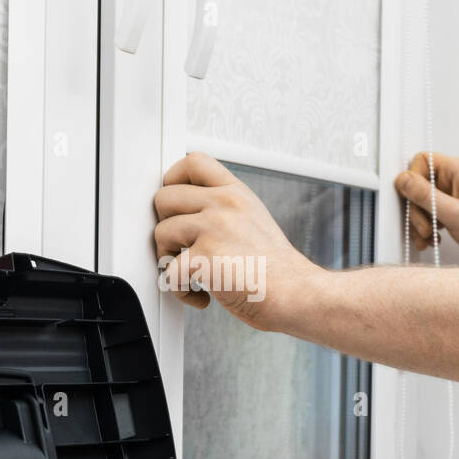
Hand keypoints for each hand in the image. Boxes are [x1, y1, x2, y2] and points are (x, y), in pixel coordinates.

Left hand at [153, 153, 320, 329]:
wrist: (297, 294)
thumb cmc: (275, 269)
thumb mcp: (253, 219)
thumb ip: (222, 208)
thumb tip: (186, 212)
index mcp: (236, 193)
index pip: (192, 162)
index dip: (172, 180)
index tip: (173, 205)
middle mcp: (225, 204)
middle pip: (164, 197)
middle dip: (165, 226)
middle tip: (180, 246)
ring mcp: (214, 228)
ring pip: (161, 233)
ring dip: (169, 259)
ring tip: (191, 274)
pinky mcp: (205, 258)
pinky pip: (169, 272)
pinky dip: (179, 291)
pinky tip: (200, 296)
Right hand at [395, 152, 458, 262]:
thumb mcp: (457, 214)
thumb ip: (426, 196)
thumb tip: (403, 180)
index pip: (423, 161)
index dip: (413, 180)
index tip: (412, 200)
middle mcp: (455, 182)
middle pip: (419, 186)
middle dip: (417, 210)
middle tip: (426, 228)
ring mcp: (454, 199)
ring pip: (422, 205)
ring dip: (420, 224)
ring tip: (429, 238)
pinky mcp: (454, 216)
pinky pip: (430, 217)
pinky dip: (427, 231)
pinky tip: (433, 241)